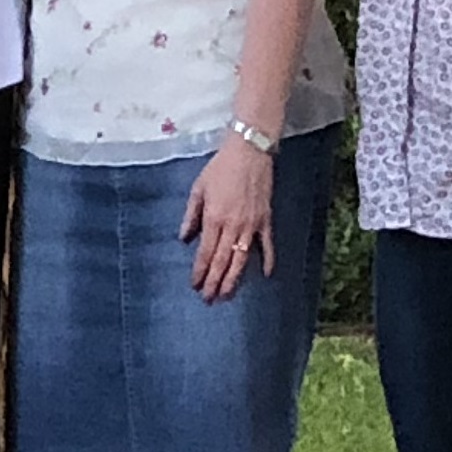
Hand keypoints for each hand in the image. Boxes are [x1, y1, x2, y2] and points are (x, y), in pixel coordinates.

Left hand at [178, 138, 276, 301]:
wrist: (249, 152)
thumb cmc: (221, 168)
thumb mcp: (198, 189)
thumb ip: (191, 215)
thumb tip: (184, 238)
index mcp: (214, 218)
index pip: (206, 253)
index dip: (200, 272)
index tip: (195, 286)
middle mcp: (233, 226)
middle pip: (223, 261)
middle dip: (215, 283)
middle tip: (209, 300)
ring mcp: (251, 225)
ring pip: (242, 259)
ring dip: (234, 279)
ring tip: (228, 295)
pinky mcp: (266, 220)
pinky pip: (267, 245)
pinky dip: (267, 260)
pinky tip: (265, 275)